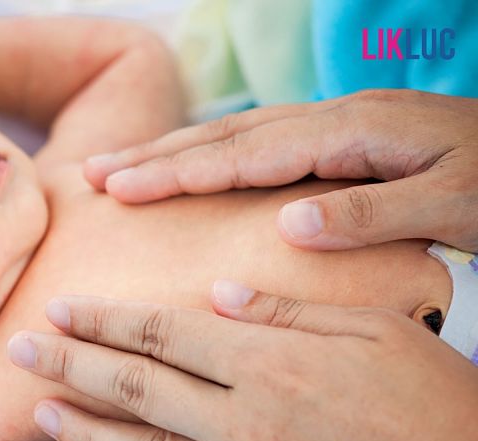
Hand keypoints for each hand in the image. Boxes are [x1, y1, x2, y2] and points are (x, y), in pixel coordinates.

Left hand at [7, 286, 477, 440]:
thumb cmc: (437, 404)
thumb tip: (216, 296)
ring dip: (87, 431)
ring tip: (41, 412)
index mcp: (270, 366)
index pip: (162, 336)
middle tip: (19, 349)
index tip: (60, 308)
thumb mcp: (374, 335)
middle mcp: (247, 425)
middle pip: (137, 389)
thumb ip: (286, 314)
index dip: (104, 320)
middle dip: (70, 365)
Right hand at [83, 89, 477, 251]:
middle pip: (224, 135)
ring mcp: (332, 126)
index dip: (178, 172)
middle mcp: (331, 121)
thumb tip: (289, 226)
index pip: (245, 155)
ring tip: (121, 168)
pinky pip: (258, 142)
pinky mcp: (336, 138)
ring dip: (173, 151)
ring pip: (235, 134)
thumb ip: (370, 212)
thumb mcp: (454, 202)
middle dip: (154, 155)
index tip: (121, 188)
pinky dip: (211, 154)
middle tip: (93, 173)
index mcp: (351, 134)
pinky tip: (191, 167)